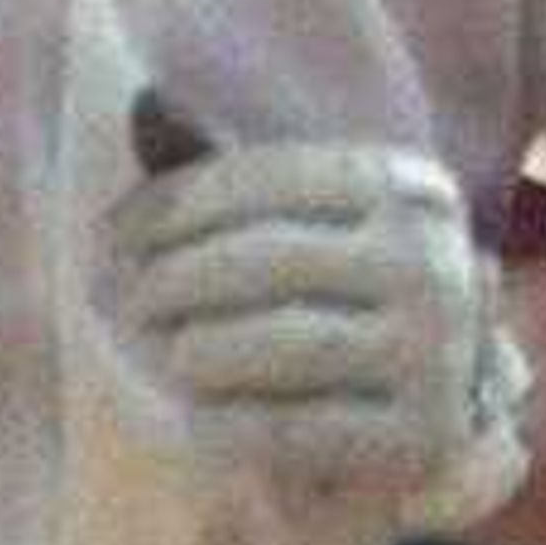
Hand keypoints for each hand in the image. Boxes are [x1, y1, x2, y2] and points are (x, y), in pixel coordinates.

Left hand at [101, 121, 532, 538]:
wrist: (432, 418)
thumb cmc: (335, 302)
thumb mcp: (299, 228)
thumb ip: (225, 179)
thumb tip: (142, 106)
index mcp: (406, 186)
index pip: (270, 177)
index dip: (176, 202)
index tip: (110, 231)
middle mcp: (434, 260)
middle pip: (270, 256)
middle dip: (174, 276)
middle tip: (108, 295)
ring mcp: (437, 352)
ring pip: (286, 342)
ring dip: (199, 346)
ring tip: (150, 348)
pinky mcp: (423, 438)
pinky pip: (302, 426)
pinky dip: (231, 422)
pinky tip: (186, 418)